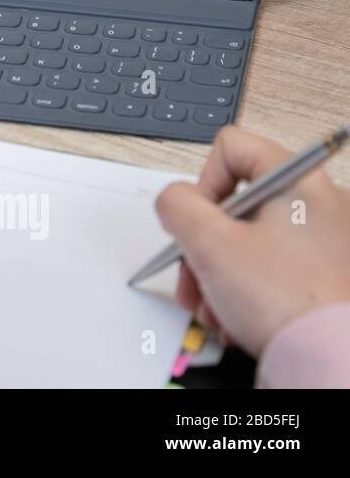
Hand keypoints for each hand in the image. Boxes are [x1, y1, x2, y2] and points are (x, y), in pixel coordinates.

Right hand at [154, 126, 349, 355]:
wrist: (333, 359)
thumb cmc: (286, 301)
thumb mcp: (209, 243)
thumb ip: (176, 205)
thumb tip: (174, 200)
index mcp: (298, 181)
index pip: (232, 148)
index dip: (203, 183)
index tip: (198, 221)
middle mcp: (319, 203)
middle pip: (235, 203)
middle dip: (202, 244)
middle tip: (191, 274)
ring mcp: (327, 240)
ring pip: (248, 239)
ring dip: (217, 273)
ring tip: (211, 307)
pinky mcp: (326, 272)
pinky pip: (271, 266)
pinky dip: (245, 288)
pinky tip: (235, 316)